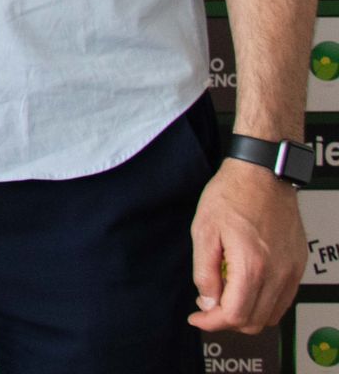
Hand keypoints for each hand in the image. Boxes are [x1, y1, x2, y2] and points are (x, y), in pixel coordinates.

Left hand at [189, 158, 305, 332]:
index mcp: (251, 265)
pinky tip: (245, 288)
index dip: (211, 323)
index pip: (234, 315)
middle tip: (207, 307)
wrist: (262, 174)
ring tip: (225, 295)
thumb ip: (204, 272)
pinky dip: (264, 304)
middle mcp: (277, 273)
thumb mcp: (203, 231)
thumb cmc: (231, 195)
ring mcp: (291, 270)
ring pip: (271, 315)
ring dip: (246, 314)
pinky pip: (284, 300)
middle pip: (254, 322)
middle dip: (226, 321)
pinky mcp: (298, 265)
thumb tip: (208, 303)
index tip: (197, 317)